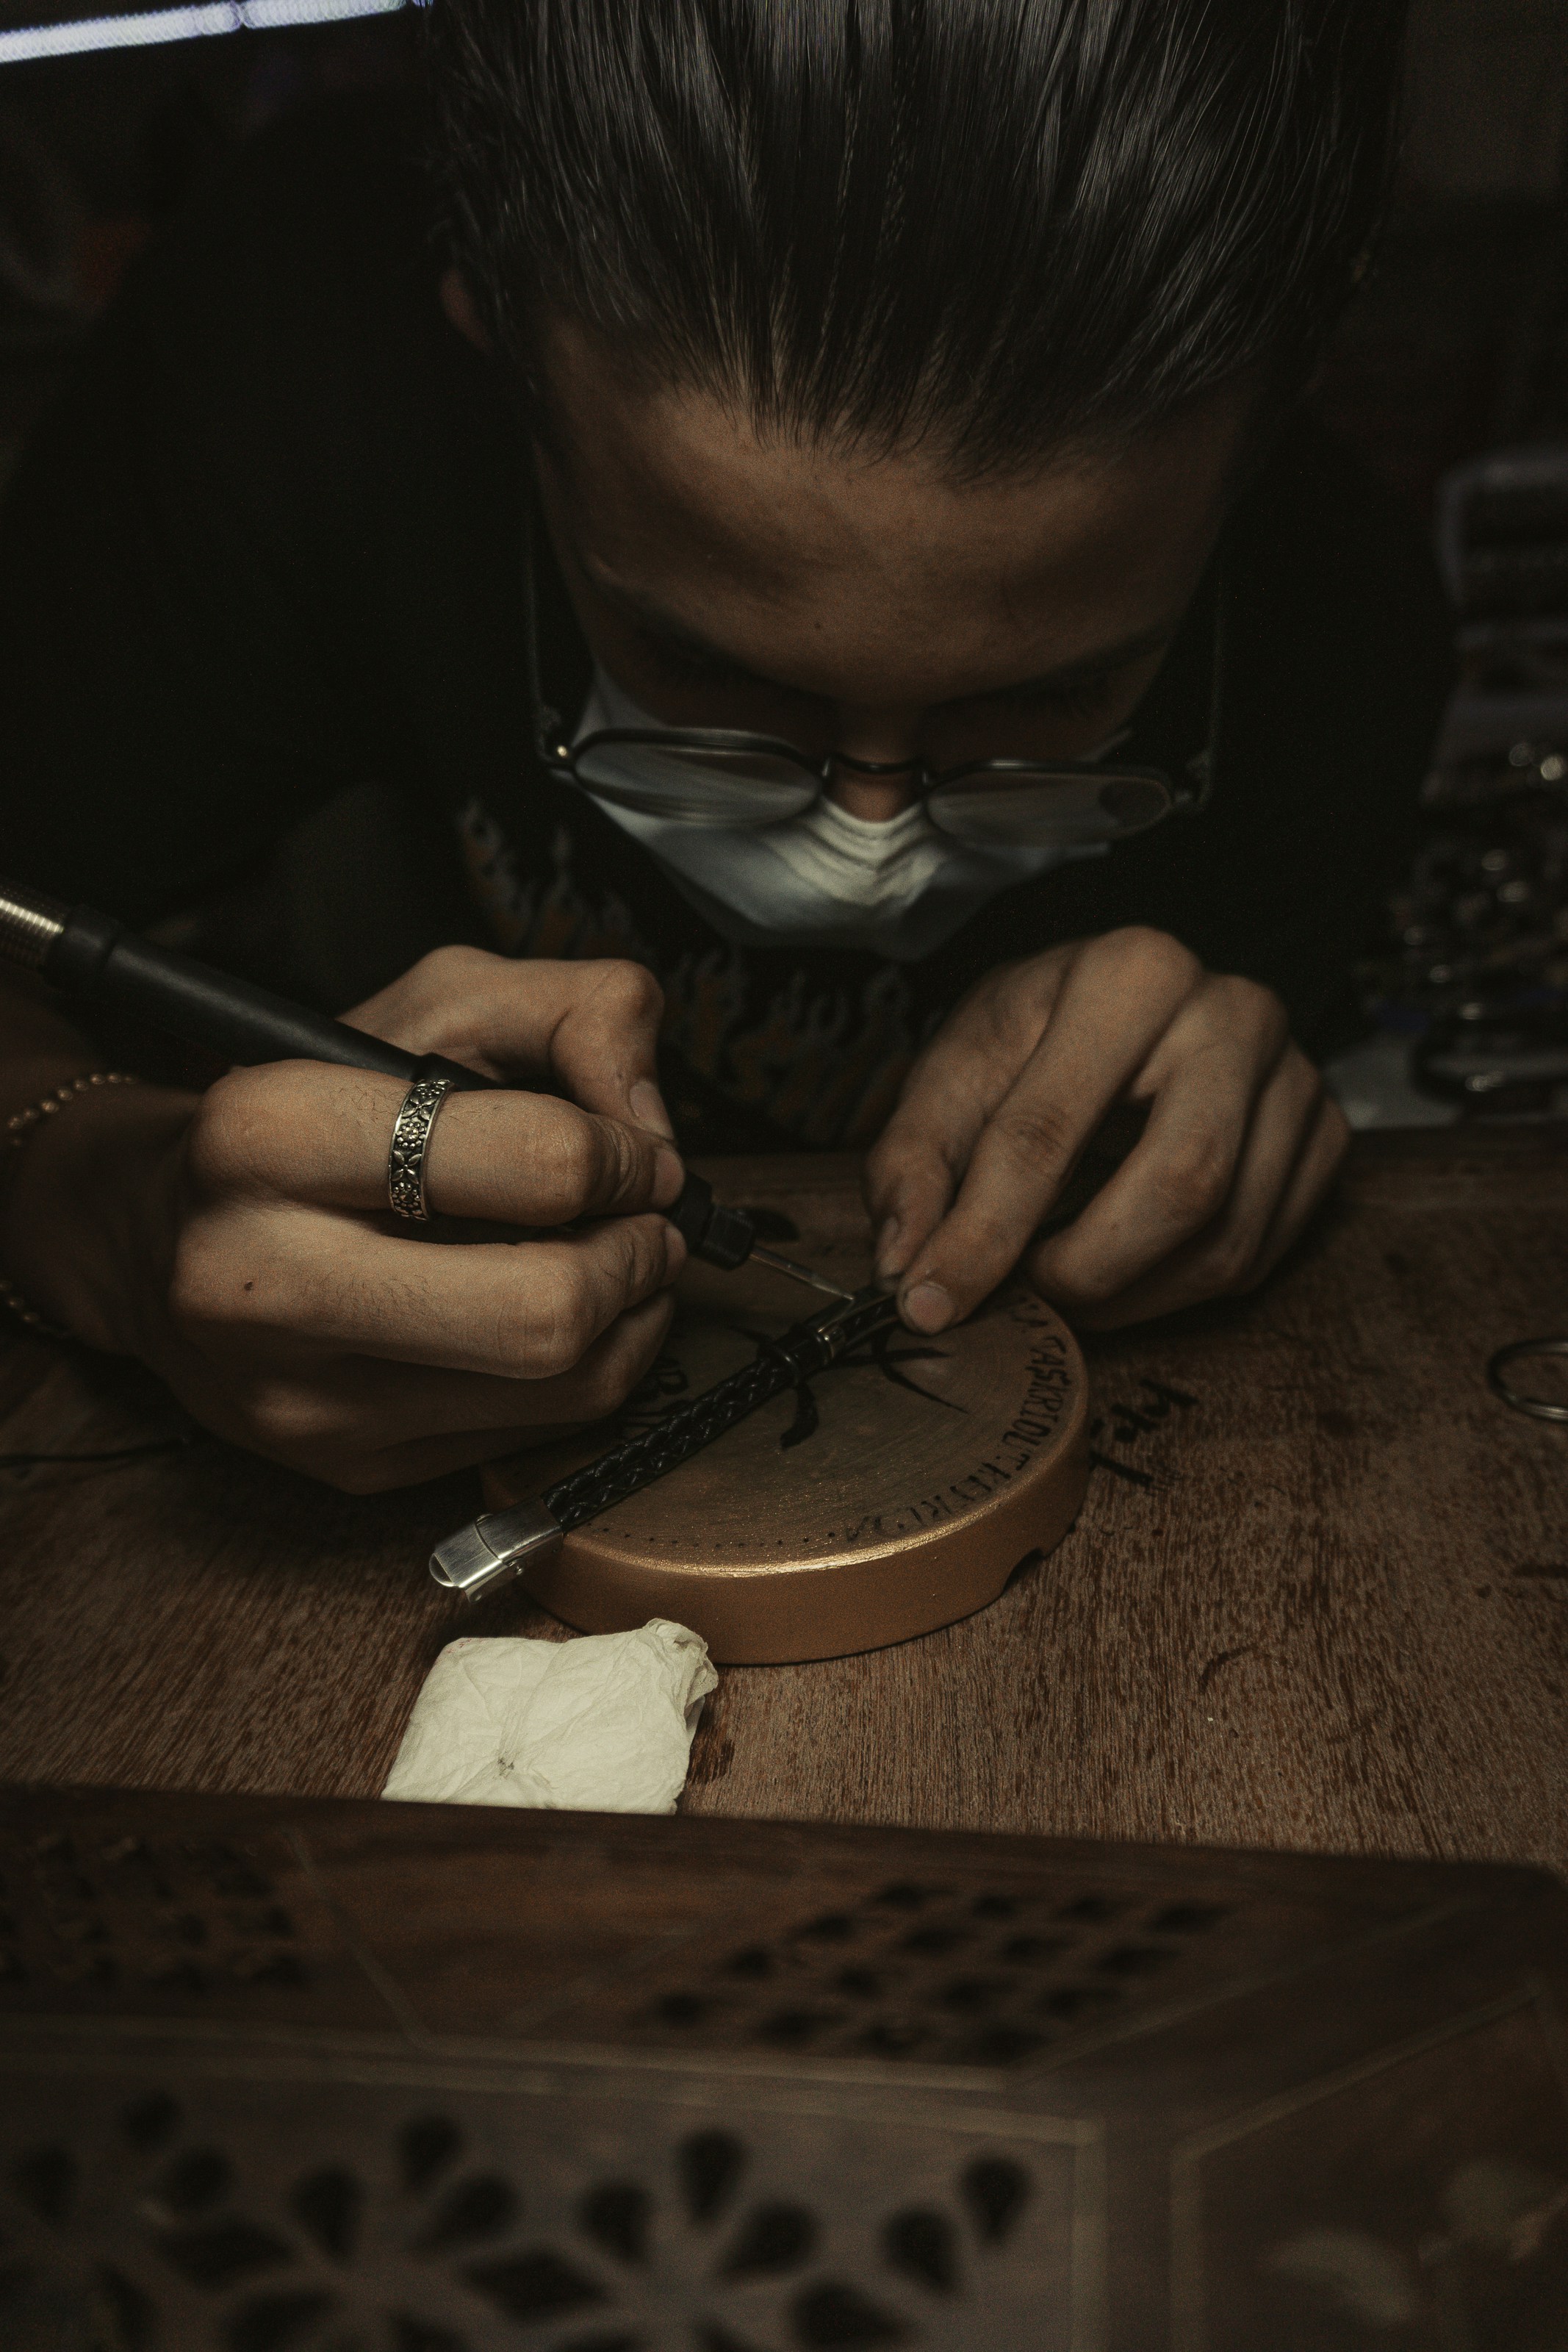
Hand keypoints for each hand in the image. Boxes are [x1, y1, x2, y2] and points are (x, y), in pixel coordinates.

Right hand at [5, 950, 686, 1488]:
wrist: (156, 1237)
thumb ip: (575, 1010)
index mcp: (268, 1134)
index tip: (633, 1152)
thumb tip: (653, 1124)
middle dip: (638, 1256)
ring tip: (624, 1263)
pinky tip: (571, 1319)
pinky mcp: (347, 1465)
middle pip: (548, 1306)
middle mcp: (265, 1280)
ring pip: (559, 1384)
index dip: (622, 1156)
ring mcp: (303, 1395)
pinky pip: (534, 1435)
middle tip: (649, 1220)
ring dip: (635, 1318)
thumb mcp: (432, 1003)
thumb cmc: (311, 1109)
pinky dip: (590, 1371)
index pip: (529, 1163)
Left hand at [864, 927, 1348, 1331]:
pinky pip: (1260, 1254)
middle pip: (1180, 1185)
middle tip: (1025, 1294)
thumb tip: (907, 1264)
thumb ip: (914, 1163)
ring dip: (1130, 1295)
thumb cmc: (1039, 1034)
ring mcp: (1295, 1074)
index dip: (982, 1233)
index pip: (1050, 1128)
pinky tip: (1127, 1266)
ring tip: (1064, 1281)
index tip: (932, 1303)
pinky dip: (1179, 1289)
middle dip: (1087, 1270)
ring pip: (1228, 1236)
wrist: (1126, 1002)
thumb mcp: (956, 1069)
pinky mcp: (1325, 1134)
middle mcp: (1233, 1011)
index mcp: (1130, 973)